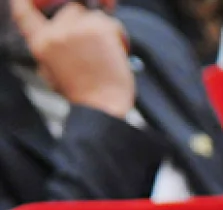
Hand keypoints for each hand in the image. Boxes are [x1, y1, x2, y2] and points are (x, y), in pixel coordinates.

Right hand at [9, 0, 132, 116]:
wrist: (102, 105)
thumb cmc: (82, 94)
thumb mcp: (52, 72)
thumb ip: (50, 49)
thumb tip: (56, 35)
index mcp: (40, 44)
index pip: (24, 13)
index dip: (24, 2)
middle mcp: (55, 34)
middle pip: (70, 10)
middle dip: (83, 24)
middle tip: (93, 44)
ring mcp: (77, 30)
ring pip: (93, 15)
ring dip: (102, 30)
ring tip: (105, 52)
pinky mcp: (99, 30)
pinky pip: (110, 22)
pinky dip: (117, 35)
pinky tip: (115, 53)